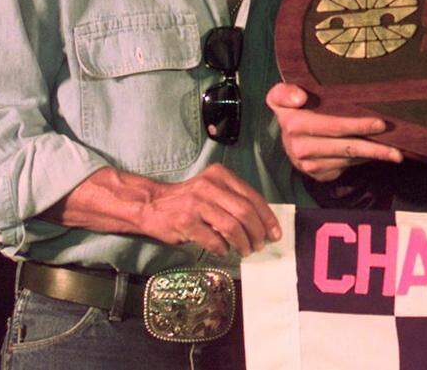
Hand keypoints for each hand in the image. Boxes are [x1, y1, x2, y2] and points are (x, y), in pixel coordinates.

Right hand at [139, 164, 280, 256]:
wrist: (151, 205)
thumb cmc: (188, 201)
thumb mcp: (212, 190)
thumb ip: (234, 200)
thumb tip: (262, 224)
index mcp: (221, 175)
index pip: (252, 197)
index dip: (267, 217)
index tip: (275, 233)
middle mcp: (210, 186)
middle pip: (245, 212)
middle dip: (258, 232)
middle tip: (260, 245)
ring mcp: (197, 203)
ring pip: (232, 226)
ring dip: (243, 243)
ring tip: (245, 251)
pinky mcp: (185, 221)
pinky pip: (213, 239)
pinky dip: (223, 248)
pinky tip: (224, 251)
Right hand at [266, 83, 401, 181]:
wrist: (286, 139)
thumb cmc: (293, 109)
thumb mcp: (281, 96)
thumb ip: (284, 92)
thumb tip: (299, 97)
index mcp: (294, 124)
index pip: (332, 125)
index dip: (357, 125)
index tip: (380, 123)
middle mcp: (299, 148)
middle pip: (346, 146)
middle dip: (374, 145)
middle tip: (397, 143)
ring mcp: (309, 165)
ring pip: (349, 158)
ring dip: (374, 155)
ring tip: (396, 153)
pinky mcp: (318, 175)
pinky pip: (347, 166)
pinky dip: (363, 160)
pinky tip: (377, 154)